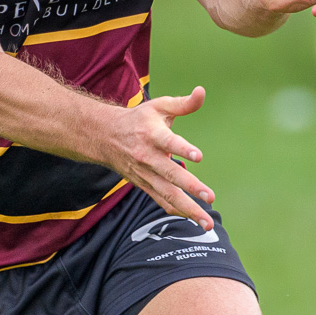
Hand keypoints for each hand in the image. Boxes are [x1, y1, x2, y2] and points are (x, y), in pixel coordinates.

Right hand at [99, 87, 216, 230]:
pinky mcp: (143, 185)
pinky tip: (192, 220)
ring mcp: (145, 174)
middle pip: (170, 174)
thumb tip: (201, 92)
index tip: (199, 156)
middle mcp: (147, 157)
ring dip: (187, 209)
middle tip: (210, 197)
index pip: (169, 142)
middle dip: (191, 187)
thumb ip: (183, 103)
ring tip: (206, 222)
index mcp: (152, 134)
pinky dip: (175, 211)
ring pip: (167, 194)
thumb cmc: (138, 119)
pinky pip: (160, 201)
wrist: (104, 137)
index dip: (183, 149)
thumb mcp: (158, 107)